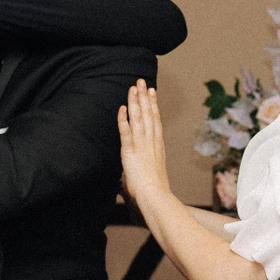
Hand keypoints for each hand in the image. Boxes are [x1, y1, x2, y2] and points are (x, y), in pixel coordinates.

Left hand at [117, 81, 174, 205]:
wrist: (155, 198)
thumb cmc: (153, 194)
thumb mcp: (148, 179)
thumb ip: (139, 174)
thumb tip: (128, 181)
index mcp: (157, 148)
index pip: (155, 121)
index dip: (153, 105)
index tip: (152, 92)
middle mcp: (152, 143)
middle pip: (148, 115)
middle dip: (144, 97)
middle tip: (142, 81)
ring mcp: (142, 146)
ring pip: (139, 119)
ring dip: (135, 102)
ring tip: (134, 87)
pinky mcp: (131, 152)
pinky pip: (126, 132)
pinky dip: (124, 119)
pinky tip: (122, 107)